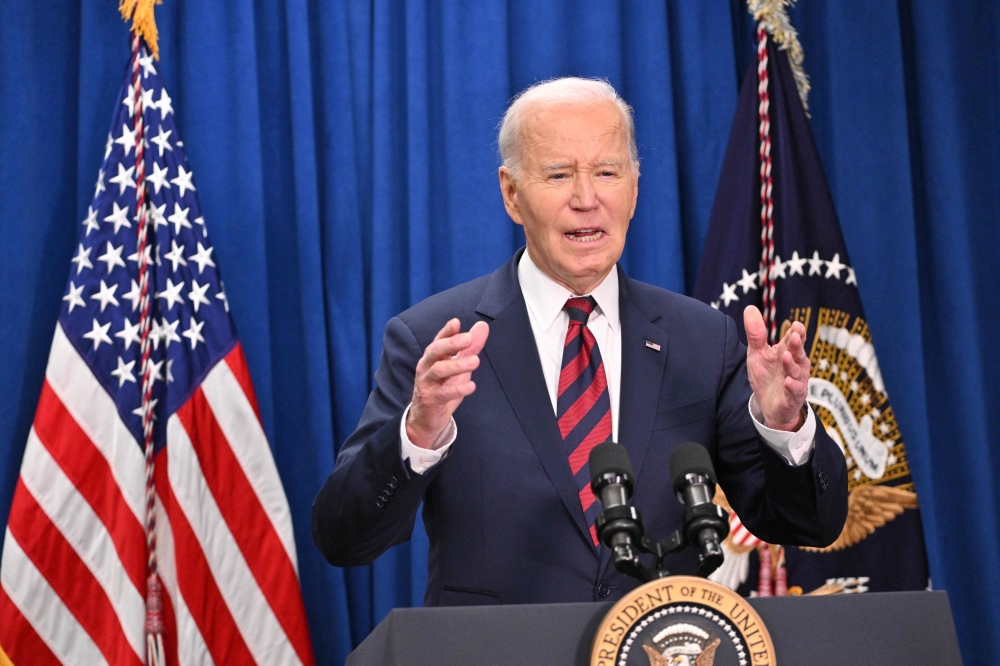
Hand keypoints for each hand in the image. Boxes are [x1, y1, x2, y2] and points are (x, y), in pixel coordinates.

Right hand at [406, 318, 489, 448]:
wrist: (426, 418)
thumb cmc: (442, 387)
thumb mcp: (458, 367)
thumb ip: (470, 348)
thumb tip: (482, 326)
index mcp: (433, 357)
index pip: (438, 340)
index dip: (446, 331)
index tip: (456, 322)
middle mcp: (426, 367)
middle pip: (435, 351)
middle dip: (451, 343)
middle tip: (468, 338)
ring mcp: (427, 383)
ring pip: (439, 370)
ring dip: (457, 365)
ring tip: (476, 361)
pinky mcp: (431, 400)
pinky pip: (444, 393)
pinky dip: (458, 389)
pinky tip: (471, 386)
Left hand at [744, 306, 808, 430]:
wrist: (768, 405)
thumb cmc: (766, 376)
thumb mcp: (757, 353)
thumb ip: (756, 334)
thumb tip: (749, 308)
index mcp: (787, 352)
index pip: (794, 339)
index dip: (796, 332)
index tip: (796, 325)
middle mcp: (795, 365)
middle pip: (798, 353)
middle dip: (797, 345)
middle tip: (795, 336)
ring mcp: (796, 381)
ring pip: (797, 372)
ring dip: (792, 365)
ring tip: (786, 356)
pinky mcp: (793, 397)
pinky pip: (795, 392)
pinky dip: (793, 387)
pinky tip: (789, 382)